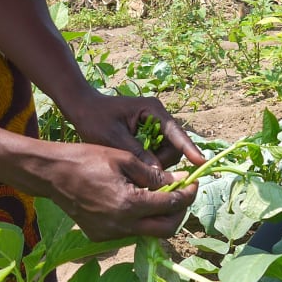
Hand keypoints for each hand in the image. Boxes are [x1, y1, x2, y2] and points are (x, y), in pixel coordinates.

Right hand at [43, 141, 196, 240]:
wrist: (52, 173)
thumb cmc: (87, 159)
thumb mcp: (124, 158)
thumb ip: (154, 173)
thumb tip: (180, 179)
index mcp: (129, 203)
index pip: (172, 205)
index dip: (188, 193)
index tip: (194, 182)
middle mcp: (122, 225)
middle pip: (166, 229)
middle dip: (179, 211)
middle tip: (181, 192)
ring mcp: (110, 234)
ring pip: (148, 232)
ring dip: (159, 215)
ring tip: (159, 193)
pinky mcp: (100, 236)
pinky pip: (130, 231)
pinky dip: (140, 218)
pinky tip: (135, 199)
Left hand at [65, 92, 204, 168]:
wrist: (81, 107)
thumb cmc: (95, 118)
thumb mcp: (114, 137)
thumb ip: (138, 154)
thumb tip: (158, 174)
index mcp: (153, 110)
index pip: (176, 133)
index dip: (189, 148)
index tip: (200, 162)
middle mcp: (158, 117)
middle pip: (173, 146)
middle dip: (164, 161)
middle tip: (145, 172)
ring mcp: (154, 125)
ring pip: (166, 151)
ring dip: (156, 163)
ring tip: (136, 167)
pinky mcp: (147, 134)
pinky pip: (156, 152)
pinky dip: (150, 161)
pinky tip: (136, 165)